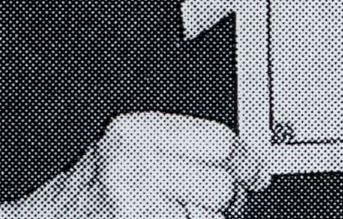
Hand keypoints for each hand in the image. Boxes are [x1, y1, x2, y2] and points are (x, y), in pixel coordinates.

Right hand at [3, 111, 264, 218]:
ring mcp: (134, 205)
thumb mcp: (125, 152)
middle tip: (223, 205)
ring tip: (176, 216)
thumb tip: (241, 163)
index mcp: (133, 131)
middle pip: (219, 186)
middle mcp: (133, 165)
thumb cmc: (86, 192)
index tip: (256, 174)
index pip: (218, 142)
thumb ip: (177, 149)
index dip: (246, 162)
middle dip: (229, 201)